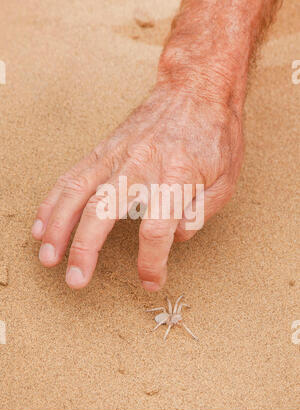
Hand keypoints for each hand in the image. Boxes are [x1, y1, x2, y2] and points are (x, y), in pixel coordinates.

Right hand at [32, 82, 243, 290]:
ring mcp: (117, 155)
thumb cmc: (214, 134)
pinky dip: (55, 201)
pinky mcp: (104, 149)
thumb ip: (201, 212)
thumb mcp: (227, 178)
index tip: (150, 281)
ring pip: (78, 193)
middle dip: (85, 250)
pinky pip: (73, 175)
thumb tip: (176, 236)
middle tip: (76, 280)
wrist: (196, 89)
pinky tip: (44, 222)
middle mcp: (141, 165)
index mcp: (176, 176)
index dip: (151, 262)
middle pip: (103, 212)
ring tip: (48, 256)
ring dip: (58, 227)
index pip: (157, 230)